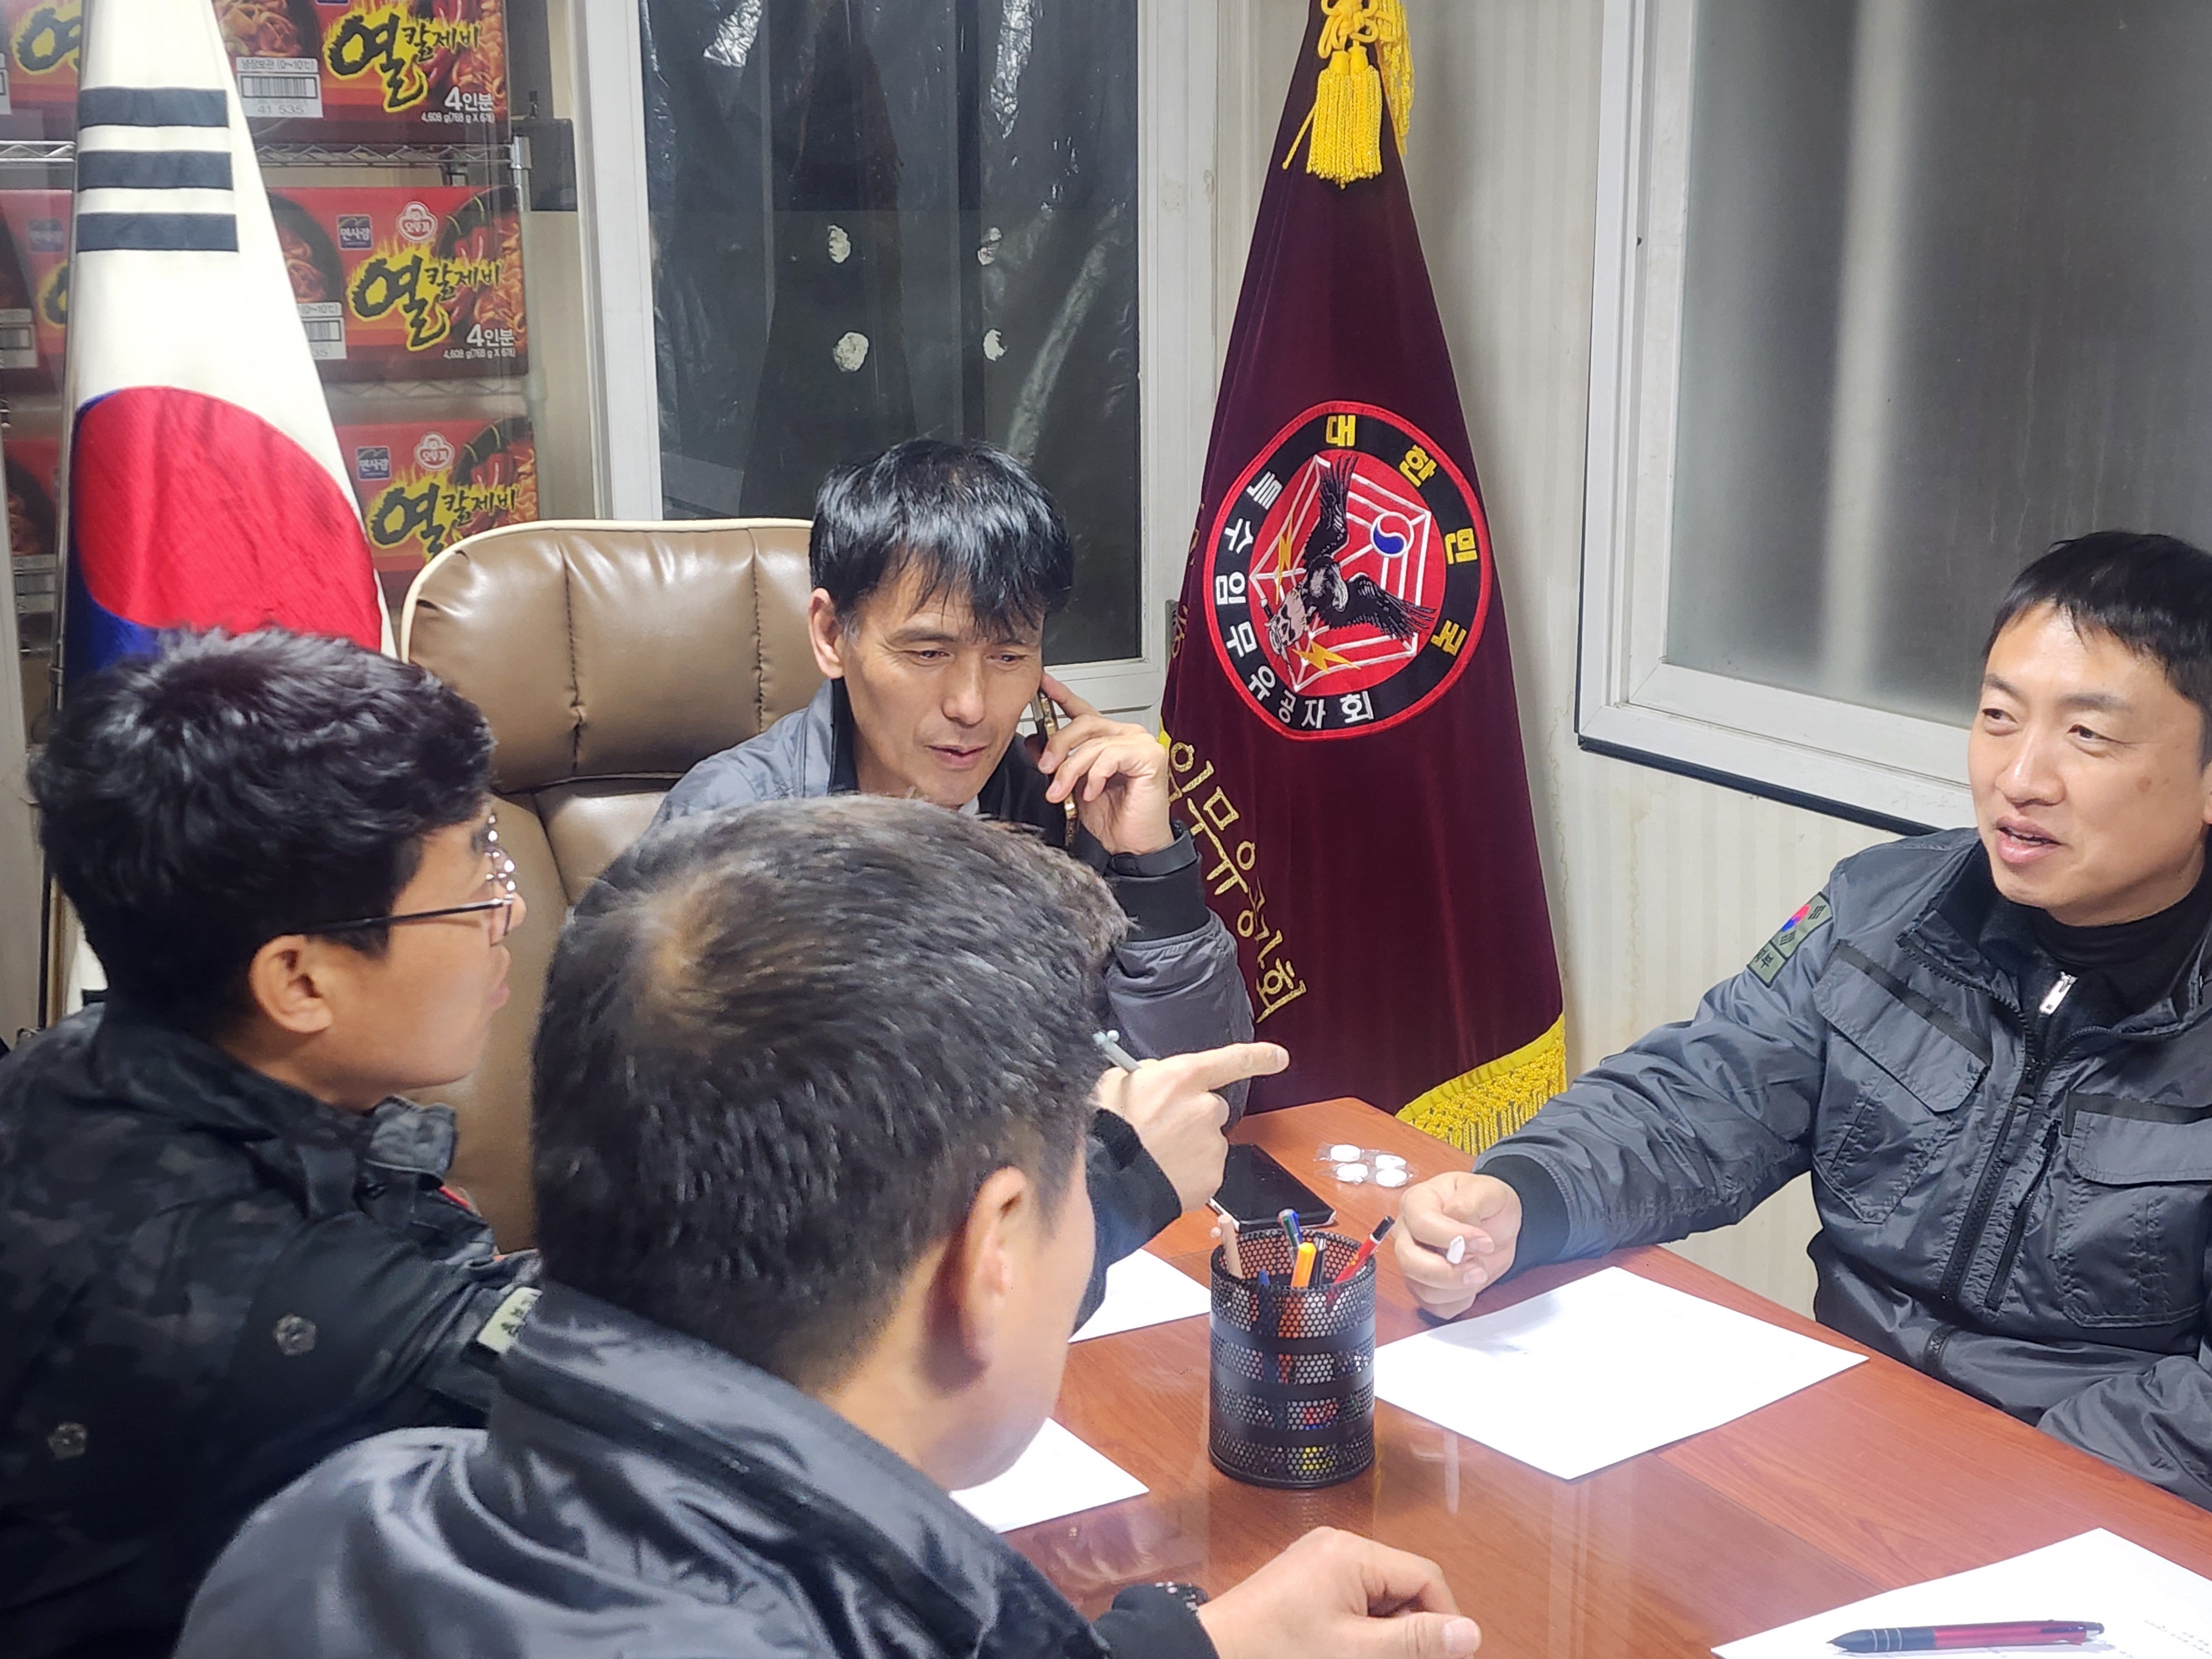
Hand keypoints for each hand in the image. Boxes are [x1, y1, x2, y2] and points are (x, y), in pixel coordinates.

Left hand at [1032, 674, 1175, 855]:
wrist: (1133, 846)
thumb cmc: (1113, 819)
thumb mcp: (1073, 787)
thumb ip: (1059, 762)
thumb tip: (1036, 742)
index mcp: (1109, 740)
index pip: (1082, 711)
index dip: (1060, 695)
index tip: (1042, 685)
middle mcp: (1126, 736)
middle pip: (1084, 723)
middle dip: (1058, 744)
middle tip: (1045, 767)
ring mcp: (1140, 743)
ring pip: (1093, 743)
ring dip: (1070, 770)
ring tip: (1061, 792)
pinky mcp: (1150, 756)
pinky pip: (1110, 755)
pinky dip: (1095, 776)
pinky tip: (1091, 793)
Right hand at [1095, 1042, 1288, 1212]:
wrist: (1106, 1180)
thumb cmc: (1107, 1129)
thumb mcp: (1118, 1082)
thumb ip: (1148, 1074)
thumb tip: (1157, 1075)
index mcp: (1184, 1077)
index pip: (1233, 1060)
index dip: (1259, 1057)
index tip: (1279, 1057)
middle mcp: (1205, 1107)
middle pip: (1212, 1107)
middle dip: (1194, 1116)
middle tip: (1163, 1129)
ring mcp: (1212, 1144)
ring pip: (1208, 1141)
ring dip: (1189, 1146)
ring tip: (1156, 1156)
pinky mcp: (1212, 1176)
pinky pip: (1206, 1170)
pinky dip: (1190, 1173)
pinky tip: (1165, 1174)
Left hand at [1195, 1527, 1480, 1658]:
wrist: (1211, 1653)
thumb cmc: (1274, 1650)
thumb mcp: (1355, 1651)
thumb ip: (1414, 1641)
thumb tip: (1469, 1633)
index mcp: (1351, 1552)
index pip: (1425, 1578)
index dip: (1445, 1621)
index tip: (1448, 1657)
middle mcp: (1337, 1545)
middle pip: (1404, 1585)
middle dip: (1412, 1630)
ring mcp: (1320, 1560)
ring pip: (1380, 1596)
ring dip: (1386, 1633)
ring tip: (1365, 1655)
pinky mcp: (1307, 1579)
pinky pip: (1354, 1599)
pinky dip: (1362, 1628)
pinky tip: (1348, 1650)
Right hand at [1393, 1172, 1520, 1319]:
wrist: (1496, 1223)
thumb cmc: (1485, 1202)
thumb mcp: (1485, 1191)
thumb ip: (1468, 1203)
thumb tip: (1457, 1220)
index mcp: (1417, 1202)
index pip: (1421, 1224)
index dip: (1452, 1237)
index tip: (1484, 1242)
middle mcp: (1407, 1233)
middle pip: (1410, 1261)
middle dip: (1447, 1272)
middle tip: (1478, 1267)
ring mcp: (1413, 1261)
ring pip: (1422, 1288)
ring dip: (1457, 1288)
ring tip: (1479, 1271)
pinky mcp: (1424, 1285)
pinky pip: (1434, 1306)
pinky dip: (1457, 1301)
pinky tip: (1470, 1285)